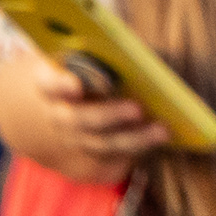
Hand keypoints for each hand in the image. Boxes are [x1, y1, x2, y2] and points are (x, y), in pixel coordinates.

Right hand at [0, 51, 172, 185]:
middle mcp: (61, 116)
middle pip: (80, 120)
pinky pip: (117, 160)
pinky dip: (142, 150)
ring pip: (102, 144)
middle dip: (109, 116)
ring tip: (163, 131)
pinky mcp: (95, 157)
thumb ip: (107, 55)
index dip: (60, 85)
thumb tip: (141, 58)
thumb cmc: (90, 68)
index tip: (75, 85)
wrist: (72, 106)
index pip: (49, 84)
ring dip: (134, 139)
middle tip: (136, 109)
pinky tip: (165, 142)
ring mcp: (76, 140)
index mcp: (52, 85)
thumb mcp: (91, 56)